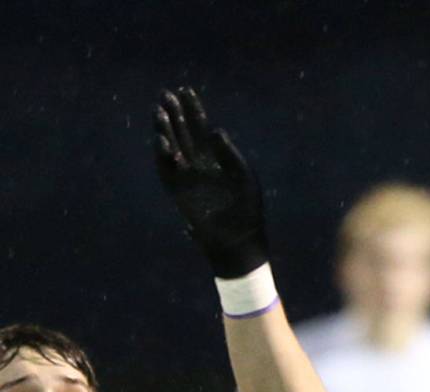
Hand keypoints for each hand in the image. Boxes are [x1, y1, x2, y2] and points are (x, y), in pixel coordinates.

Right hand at [153, 86, 268, 278]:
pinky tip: (162, 140)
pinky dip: (163, 156)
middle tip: (166, 94)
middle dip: (175, 114)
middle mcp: (199, 164)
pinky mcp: (178, 192)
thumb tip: (216, 129)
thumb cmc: (247, 210)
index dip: (194, 110)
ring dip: (165, 131)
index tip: (186, 90)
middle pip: (183, 134)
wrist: (238, 240)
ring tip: (160, 112)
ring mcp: (187, 177)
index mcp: (217, 158)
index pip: (202, 129)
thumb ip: (230, 154)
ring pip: (172, 148)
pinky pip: (167, 171)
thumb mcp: (244, 178)